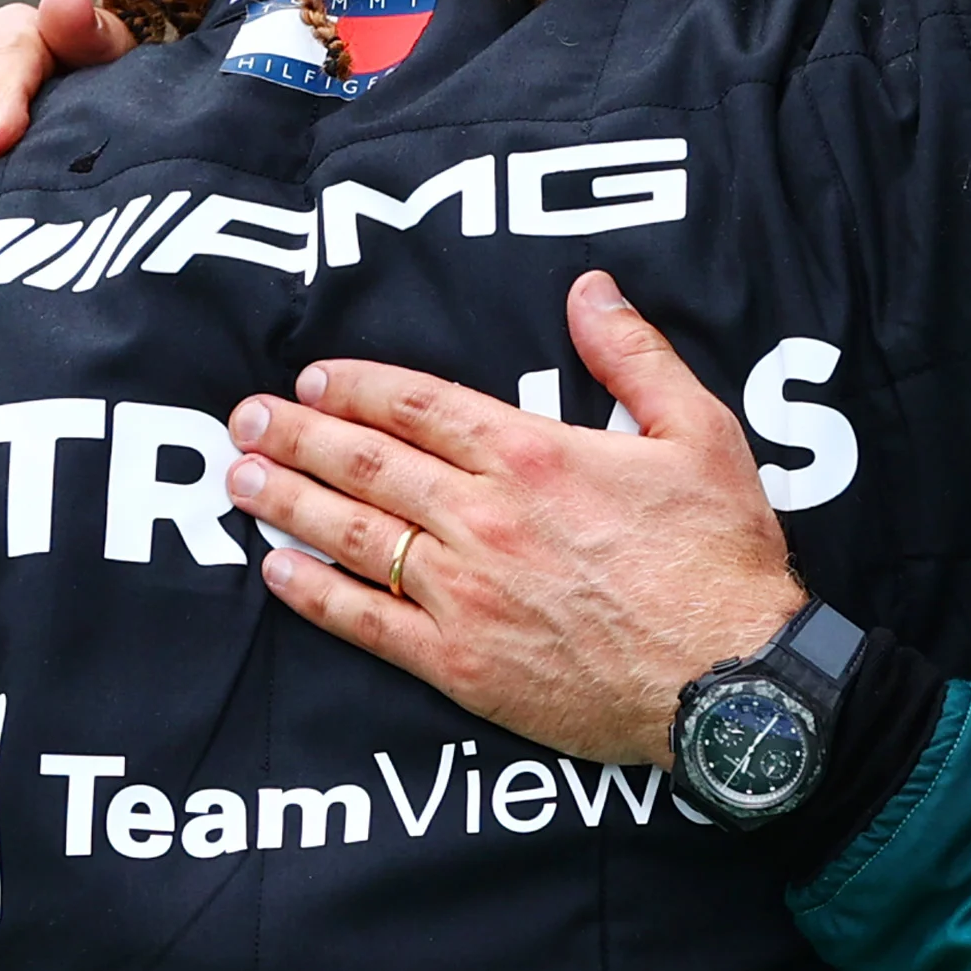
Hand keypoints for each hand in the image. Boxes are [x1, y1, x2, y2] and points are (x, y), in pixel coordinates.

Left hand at [231, 273, 805, 767]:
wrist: (730, 681)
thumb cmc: (722, 557)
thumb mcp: (700, 432)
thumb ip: (635, 356)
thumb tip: (589, 289)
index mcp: (534, 453)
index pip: (420, 405)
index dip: (358, 387)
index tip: (313, 376)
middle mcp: (486, 516)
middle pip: (368, 464)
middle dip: (297, 435)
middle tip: (244, 417)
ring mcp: (466, 593)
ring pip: (356, 535)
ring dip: (289, 503)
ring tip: (240, 479)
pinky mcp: (462, 664)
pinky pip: (369, 624)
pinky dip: (316, 597)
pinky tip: (277, 573)